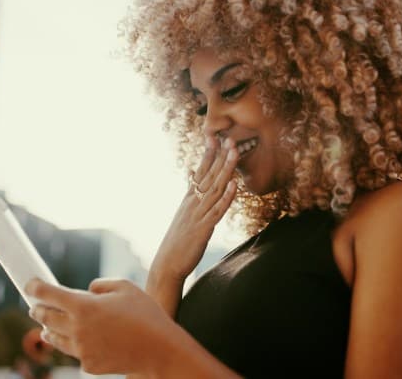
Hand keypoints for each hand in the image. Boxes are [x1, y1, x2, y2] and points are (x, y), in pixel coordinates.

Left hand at [25, 278, 178, 375]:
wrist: (159, 350)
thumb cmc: (145, 314)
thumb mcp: (125, 287)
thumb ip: (100, 285)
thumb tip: (88, 290)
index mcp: (84, 306)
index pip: (49, 294)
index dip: (35, 288)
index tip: (29, 285)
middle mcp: (77, 329)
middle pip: (46, 318)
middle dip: (37, 310)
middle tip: (34, 306)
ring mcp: (81, 349)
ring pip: (55, 338)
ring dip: (48, 330)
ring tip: (46, 327)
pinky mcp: (88, 365)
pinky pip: (75, 352)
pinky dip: (74, 345)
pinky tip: (78, 341)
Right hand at [151, 136, 238, 282]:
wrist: (167, 264)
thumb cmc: (177, 241)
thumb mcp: (183, 214)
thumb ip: (190, 195)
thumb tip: (193, 176)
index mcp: (188, 199)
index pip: (200, 172)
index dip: (208, 155)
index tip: (215, 138)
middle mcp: (193, 203)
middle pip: (209, 176)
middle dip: (220, 156)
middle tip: (230, 138)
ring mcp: (198, 214)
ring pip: (215, 188)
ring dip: (225, 169)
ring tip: (234, 153)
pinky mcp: (203, 228)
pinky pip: (217, 210)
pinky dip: (226, 196)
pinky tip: (234, 184)